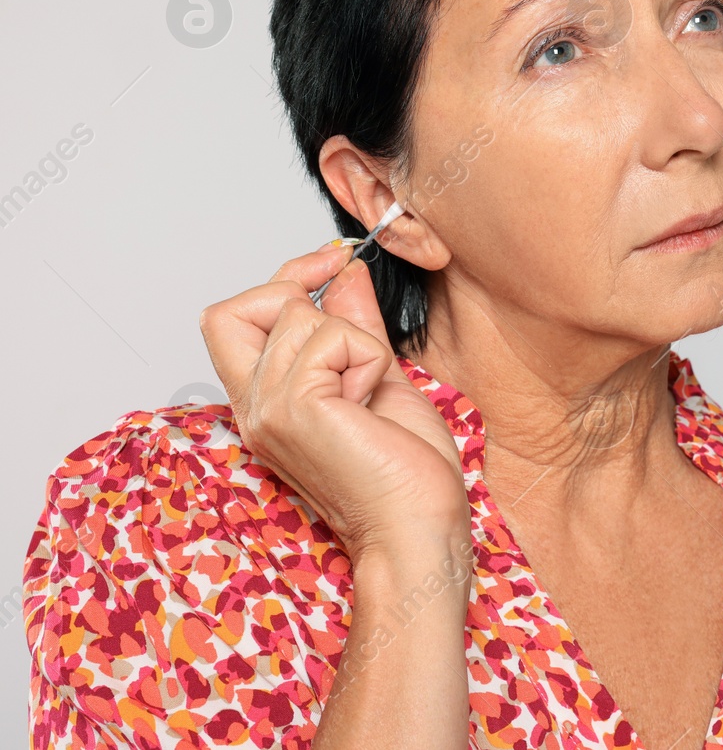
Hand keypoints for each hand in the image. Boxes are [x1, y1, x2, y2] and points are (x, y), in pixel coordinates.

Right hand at [198, 241, 469, 561]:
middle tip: (349, 317)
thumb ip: (355, 325)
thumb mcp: (380, 378)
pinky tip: (371, 400)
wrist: (419, 528)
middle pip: (237, 307)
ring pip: (300, 315)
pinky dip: (366, 356)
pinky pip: (332, 336)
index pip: (231, 319)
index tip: (333, 264)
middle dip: (297, 289)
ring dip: (353, 340)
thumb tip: (345, 274)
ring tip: (368, 392)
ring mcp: (269, 408)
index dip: (282, 280)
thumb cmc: (406, 475)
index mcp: (267, 403)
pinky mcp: (295, 407)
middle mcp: (256, 407)